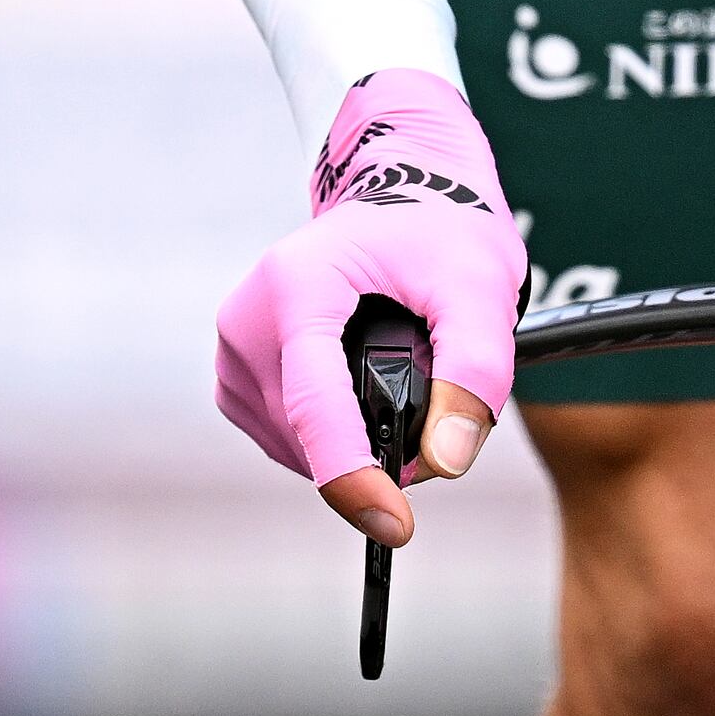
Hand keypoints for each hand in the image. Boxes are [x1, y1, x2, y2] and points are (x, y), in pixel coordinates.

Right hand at [211, 69, 523, 546]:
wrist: (401, 189)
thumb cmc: (441, 230)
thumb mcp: (480, 287)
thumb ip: (475, 370)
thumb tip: (446, 461)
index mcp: (297, 285)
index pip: (316, 406)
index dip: (354, 477)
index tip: (396, 526)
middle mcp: (248, 317)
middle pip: (311, 435)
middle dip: (378, 452)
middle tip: (444, 410)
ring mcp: (234, 346)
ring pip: (295, 446)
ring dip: (354, 447)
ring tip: (409, 388)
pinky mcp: (236, 372)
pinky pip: (284, 437)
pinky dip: (330, 437)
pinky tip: (365, 395)